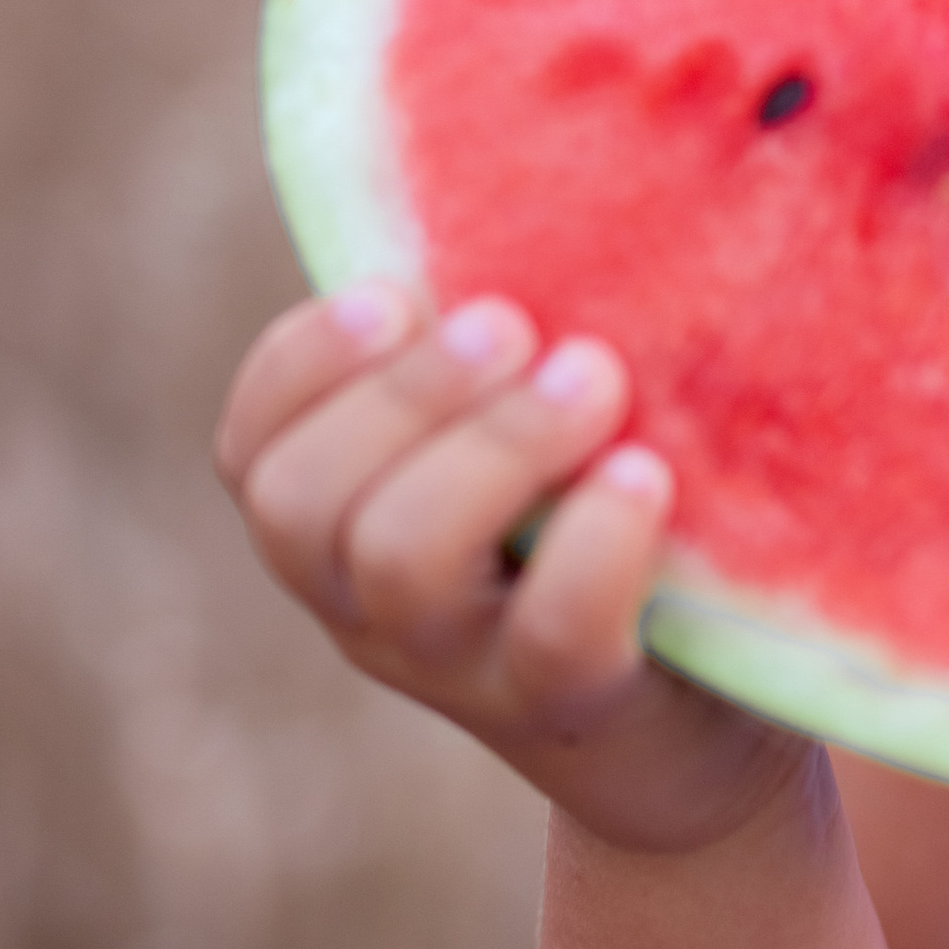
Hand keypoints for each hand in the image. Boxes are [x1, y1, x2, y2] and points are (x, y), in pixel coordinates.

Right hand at [214, 279, 810, 855]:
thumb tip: (515, 206)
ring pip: (401, 559)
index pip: (253, 455)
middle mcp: (374, 615)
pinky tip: (649, 474)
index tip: (393, 291)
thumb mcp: (517, 463)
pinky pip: (553, 633)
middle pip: (303, 504)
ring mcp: (463, 673)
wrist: (695, 741)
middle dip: (404, 392)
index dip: (299, 365)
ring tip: (593, 376)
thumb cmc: (601, 551)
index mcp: (342, 541)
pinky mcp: (575, 711)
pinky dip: (597, 539)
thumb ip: (484, 377)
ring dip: (494, 443)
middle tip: (515, 322)